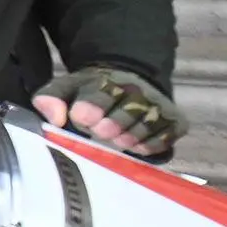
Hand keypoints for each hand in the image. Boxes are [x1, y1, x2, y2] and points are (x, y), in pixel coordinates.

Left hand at [37, 67, 184, 161]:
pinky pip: (166, 137)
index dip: (92, 106)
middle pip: (128, 111)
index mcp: (105, 81)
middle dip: (114, 124)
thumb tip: (55, 118)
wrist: (127, 85)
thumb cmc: (89, 94)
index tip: (82, 117)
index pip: (101, 92)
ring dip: (130, 137)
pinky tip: (137, 145)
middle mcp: (137, 90)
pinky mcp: (175, 122)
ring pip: (147, 125)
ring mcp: (158, 105)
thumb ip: (50, 100)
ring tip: (118, 140)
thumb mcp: (65, 90)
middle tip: (102, 132)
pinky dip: (151, 145)